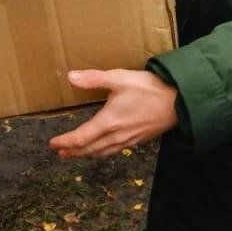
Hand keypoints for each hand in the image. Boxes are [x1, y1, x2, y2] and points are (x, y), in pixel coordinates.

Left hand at [48, 69, 178, 158]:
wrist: (179, 102)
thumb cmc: (149, 89)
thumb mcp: (119, 78)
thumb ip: (93, 79)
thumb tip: (70, 77)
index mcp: (108, 122)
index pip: (81, 138)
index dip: (65, 143)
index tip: (53, 144)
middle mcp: (116, 136)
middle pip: (89, 149)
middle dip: (73, 152)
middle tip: (60, 153)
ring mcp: (128, 140)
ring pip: (102, 152)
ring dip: (86, 154)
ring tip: (76, 153)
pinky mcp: (138, 140)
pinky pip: (114, 151)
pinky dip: (101, 152)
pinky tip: (102, 148)